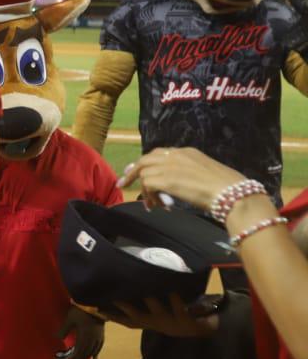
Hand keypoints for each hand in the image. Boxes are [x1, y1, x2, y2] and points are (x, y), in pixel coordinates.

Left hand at [56, 306, 104, 358]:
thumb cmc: (80, 310)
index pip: (79, 349)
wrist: (95, 303)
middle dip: (81, 358)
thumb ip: (64, 329)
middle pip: (86, 351)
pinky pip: (100, 346)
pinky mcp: (102, 334)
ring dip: (88, 357)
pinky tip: (95, 358)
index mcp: (84, 335)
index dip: (75, 356)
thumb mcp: (70, 319)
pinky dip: (97, 353)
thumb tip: (57, 338)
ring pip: (93, 350)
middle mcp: (92, 338)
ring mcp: (98, 337)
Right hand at [104, 293, 219, 338]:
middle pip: (136, 315)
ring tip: (145, 286)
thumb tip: (122, 290)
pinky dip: (175, 299)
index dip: (110, 315)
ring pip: (156, 309)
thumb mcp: (155, 316)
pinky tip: (172, 290)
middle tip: (114, 294)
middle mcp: (155, 322)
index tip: (95, 307)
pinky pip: (179, 307)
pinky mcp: (185, 319)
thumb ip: (140, 307)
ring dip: (150, 299)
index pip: (124, 320)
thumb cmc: (174, 318)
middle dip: (124, 305)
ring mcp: (170, 321)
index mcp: (147, 322)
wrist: (202, 329)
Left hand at [117, 147, 247, 210]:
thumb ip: (191, 174)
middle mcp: (176, 155)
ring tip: (151, 205)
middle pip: (145, 159)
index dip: (148, 163)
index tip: (138, 170)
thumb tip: (183, 184)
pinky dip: (148, 196)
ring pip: (144, 173)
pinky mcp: (166, 180)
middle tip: (125, 182)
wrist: (234, 194)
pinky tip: (156, 206)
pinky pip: (147, 185)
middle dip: (133, 171)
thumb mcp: (206, 174)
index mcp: (187, 152)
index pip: (160, 154)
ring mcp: (170, 166)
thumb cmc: (228, 188)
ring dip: (145, 190)